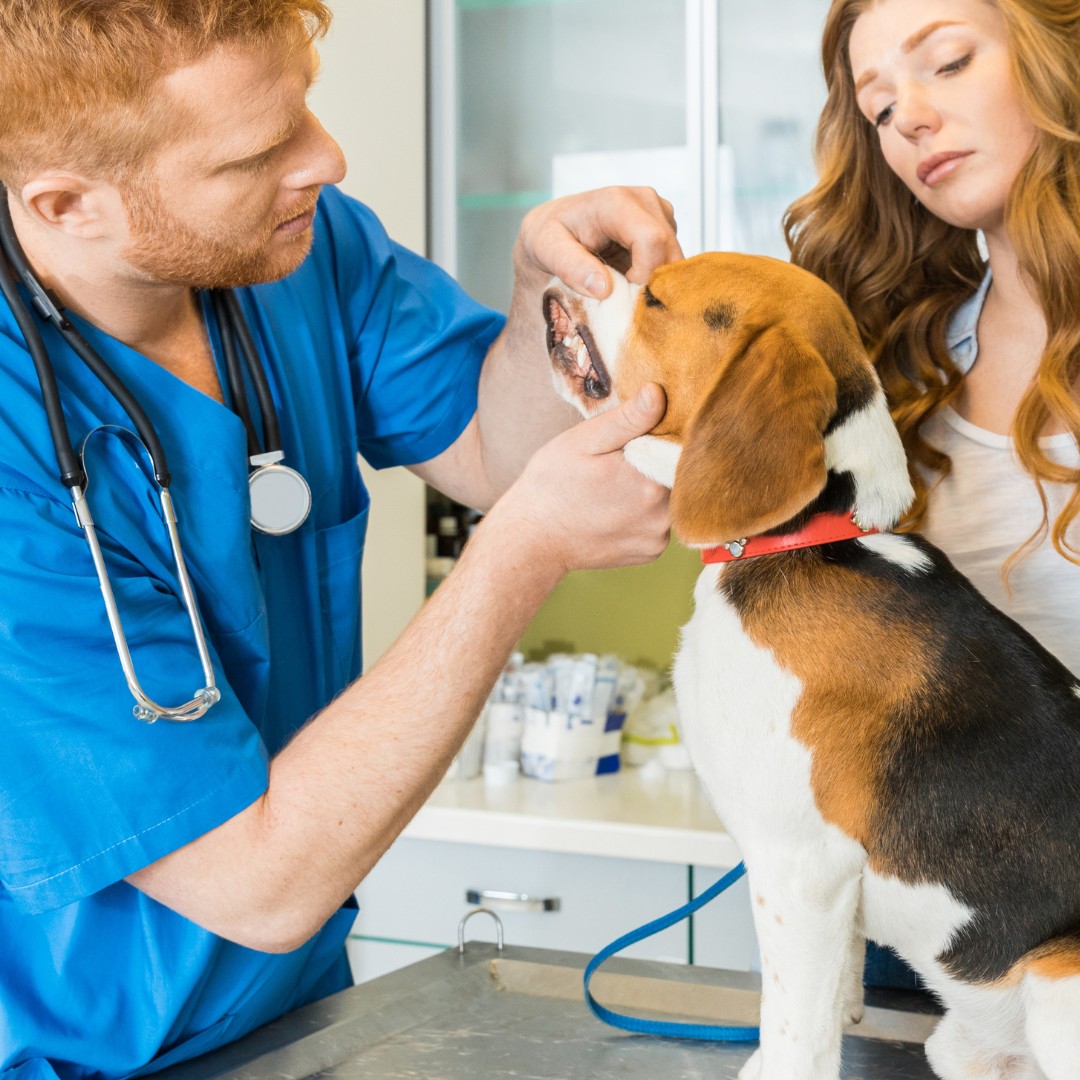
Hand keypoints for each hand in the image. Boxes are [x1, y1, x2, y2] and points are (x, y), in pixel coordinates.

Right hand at [494, 383, 670, 574]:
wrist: (532, 539)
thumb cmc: (551, 486)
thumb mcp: (584, 442)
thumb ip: (627, 419)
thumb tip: (659, 394)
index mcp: (649, 481)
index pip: (678, 447)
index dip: (659, 436)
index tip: (634, 438)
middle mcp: (662, 514)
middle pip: (674, 474)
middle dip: (652, 463)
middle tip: (614, 465)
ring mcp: (657, 538)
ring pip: (668, 499)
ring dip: (649, 489)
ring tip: (611, 489)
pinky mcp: (651, 552)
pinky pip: (658, 523)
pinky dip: (643, 513)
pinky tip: (614, 510)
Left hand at [513, 186, 682, 299]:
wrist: (556, 228)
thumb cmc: (549, 237)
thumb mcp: (546, 250)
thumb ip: (571, 267)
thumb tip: (603, 288)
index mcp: (617, 202)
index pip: (652, 240)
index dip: (645, 276)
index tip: (622, 297)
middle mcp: (645, 201)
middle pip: (670, 251)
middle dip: (654, 285)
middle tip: (627, 304)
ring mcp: (659, 213)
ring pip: (676, 260)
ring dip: (657, 284)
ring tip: (626, 293)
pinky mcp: (665, 228)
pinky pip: (673, 261)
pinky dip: (659, 280)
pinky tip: (634, 285)